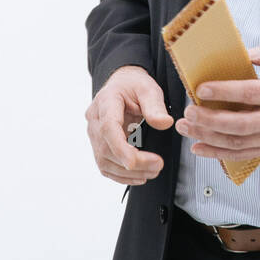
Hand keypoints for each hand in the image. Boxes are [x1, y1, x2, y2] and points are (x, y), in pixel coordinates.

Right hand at [85, 64, 173, 185]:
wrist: (122, 84)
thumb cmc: (133, 85)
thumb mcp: (148, 89)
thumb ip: (155, 106)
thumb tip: (164, 123)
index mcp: (106, 102)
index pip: (108, 128)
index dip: (119, 148)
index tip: (134, 162)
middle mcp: (95, 119)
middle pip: (106, 148)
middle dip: (132, 163)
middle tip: (157, 166)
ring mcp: (94, 133)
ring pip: (104, 161)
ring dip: (128, 173)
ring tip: (152, 172)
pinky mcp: (98, 144)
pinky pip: (105, 164)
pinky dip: (121, 175)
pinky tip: (139, 176)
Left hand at [175, 42, 259, 160]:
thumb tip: (249, 53)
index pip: (249, 93)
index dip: (224, 91)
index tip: (202, 89)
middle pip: (238, 124)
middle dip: (209, 119)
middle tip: (189, 111)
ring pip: (234, 142)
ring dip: (207, 137)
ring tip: (186, 127)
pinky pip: (238, 155)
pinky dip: (216, 154)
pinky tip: (199, 147)